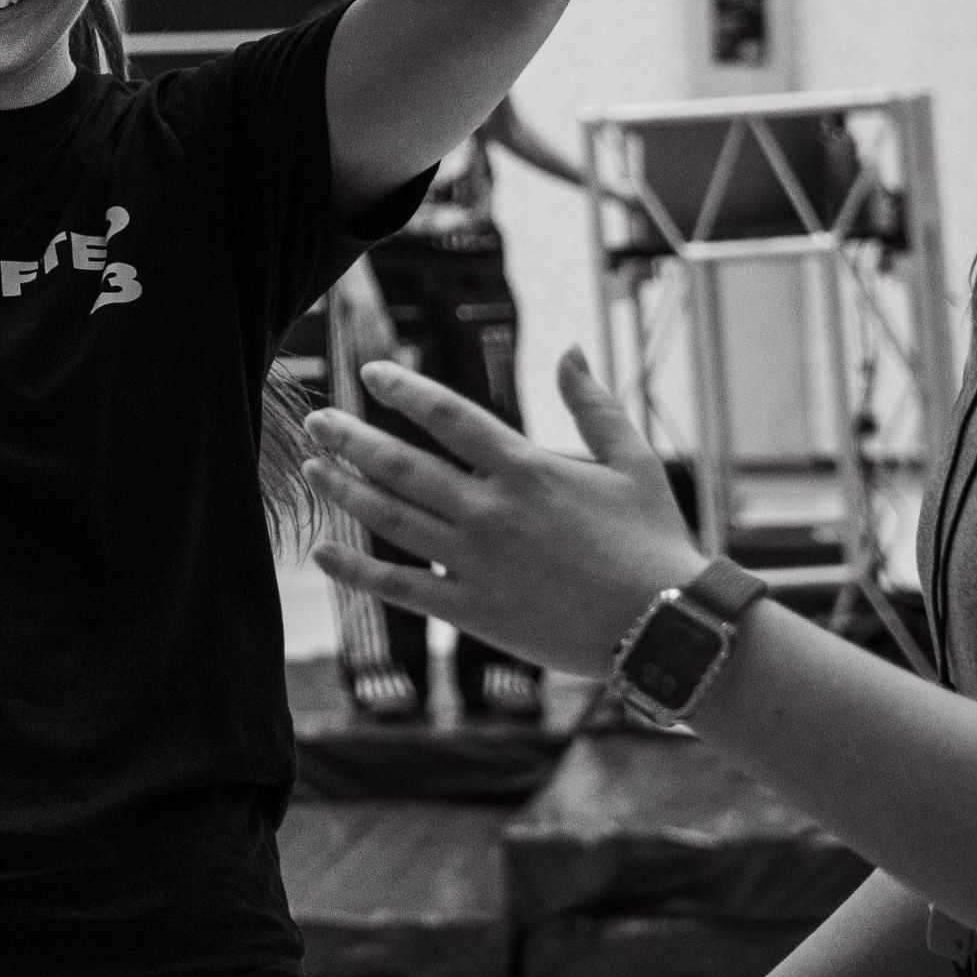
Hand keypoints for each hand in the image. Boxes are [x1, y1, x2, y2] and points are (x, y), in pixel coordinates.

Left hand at [302, 347, 702, 677]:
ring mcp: (477, 562)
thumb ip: (593, 405)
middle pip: (403, 465)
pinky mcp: (473, 611)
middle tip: (316, 420)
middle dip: (351, 439)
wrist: (667, 627)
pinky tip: (321, 552)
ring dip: (344, 491)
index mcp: (527, 469)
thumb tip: (570, 349)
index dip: (403, 389)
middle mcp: (493, 511)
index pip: (448, 415)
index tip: (369, 372)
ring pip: (393, 520)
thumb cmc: (655, 542)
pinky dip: (356, 571)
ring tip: (309, 469)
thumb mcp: (633, 462)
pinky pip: (401, 588)